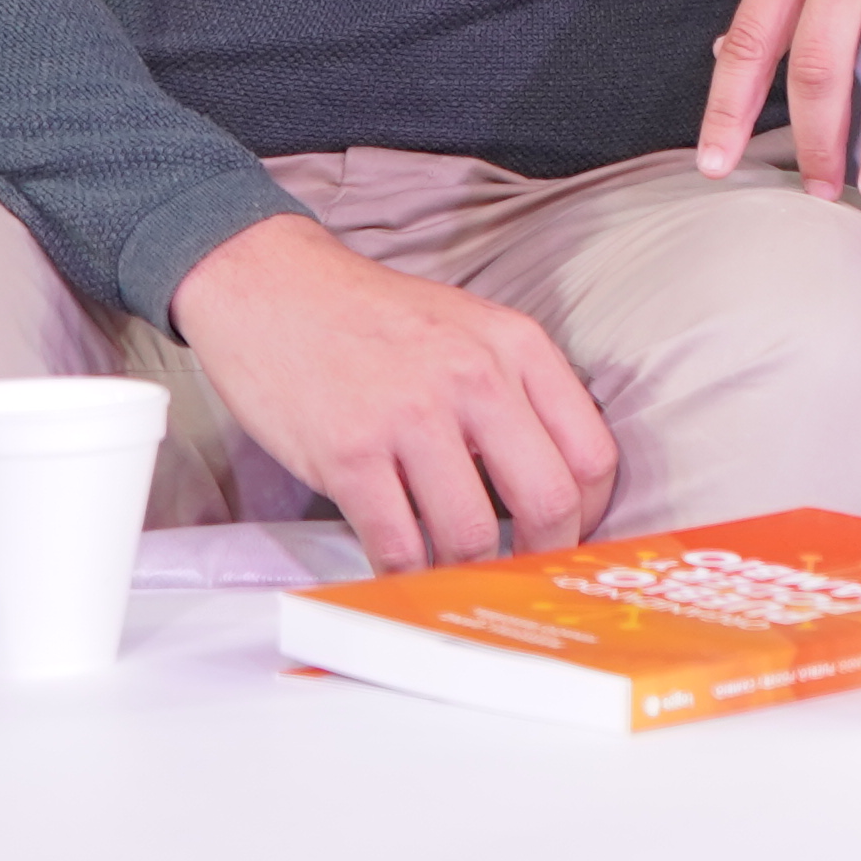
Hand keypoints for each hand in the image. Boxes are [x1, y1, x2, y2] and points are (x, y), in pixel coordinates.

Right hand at [169, 213, 616, 570]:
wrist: (269, 285)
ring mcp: (411, 416)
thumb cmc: (369, 316)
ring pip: (472, 537)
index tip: (568, 537)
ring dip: (465, 572)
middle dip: (543, 556)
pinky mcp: (350, 454)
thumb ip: (515, 390)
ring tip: (454, 573)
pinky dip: (405, 574)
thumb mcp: (467, 327)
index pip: (592, 452)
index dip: (590, 514)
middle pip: (549, 501)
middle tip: (523, 575)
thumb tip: (550, 482)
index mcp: (515, 345)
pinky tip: (400, 568)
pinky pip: (398, 545)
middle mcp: (475, 377)